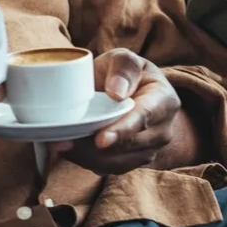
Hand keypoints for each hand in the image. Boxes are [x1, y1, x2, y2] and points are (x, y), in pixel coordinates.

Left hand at [47, 49, 181, 174]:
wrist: (126, 88)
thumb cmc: (124, 71)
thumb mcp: (124, 58)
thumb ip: (124, 68)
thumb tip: (116, 92)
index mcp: (164, 101)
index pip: (143, 118)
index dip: (122, 131)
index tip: (100, 140)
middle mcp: (162, 130)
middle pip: (128, 145)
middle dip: (95, 147)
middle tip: (64, 141)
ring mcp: (149, 149)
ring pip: (118, 162)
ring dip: (88, 157)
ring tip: (61, 145)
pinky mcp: (133, 160)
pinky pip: (110, 168)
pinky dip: (88, 161)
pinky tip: (69, 150)